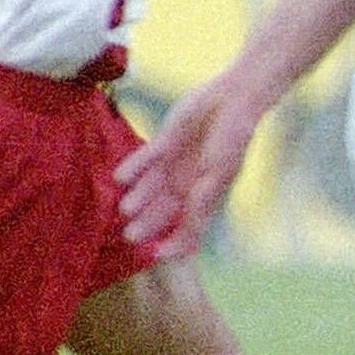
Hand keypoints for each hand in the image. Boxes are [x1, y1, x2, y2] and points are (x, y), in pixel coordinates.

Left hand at [116, 76, 265, 262]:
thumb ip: (204, 199)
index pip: (188, 227)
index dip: (174, 243)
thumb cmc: (234, 137)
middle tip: (130, 236)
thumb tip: (192, 229)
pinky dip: (132, 168)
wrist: (234, 99)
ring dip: (138, 199)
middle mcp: (187, 183)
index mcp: (205, 194)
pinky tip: (120, 177)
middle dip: (147, 224)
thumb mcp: (220, 172)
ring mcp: (174, 164)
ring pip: (150, 188)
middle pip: (163, 210)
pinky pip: (143, 159)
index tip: (157, 255)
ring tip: (125, 207)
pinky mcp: (163, 144)